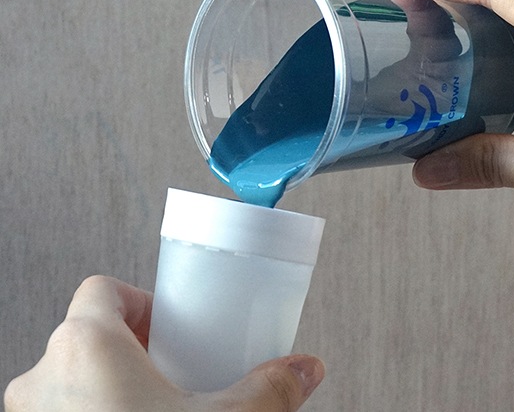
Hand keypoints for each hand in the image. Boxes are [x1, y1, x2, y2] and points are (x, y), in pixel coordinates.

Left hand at [4, 275, 323, 411]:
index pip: (102, 290)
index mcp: (85, 347)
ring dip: (108, 390)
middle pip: (87, 336)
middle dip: (131, 352)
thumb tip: (304, 370)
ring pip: (68, 383)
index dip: (140, 302)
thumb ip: (271, 389)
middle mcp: (42, 381)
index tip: (170, 328)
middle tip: (170, 373)